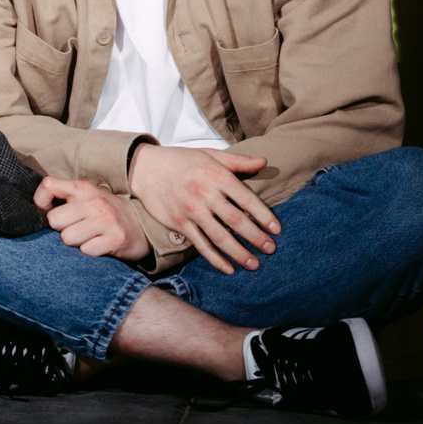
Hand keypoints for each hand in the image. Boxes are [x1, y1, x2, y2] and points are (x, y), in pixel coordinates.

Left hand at [35, 175, 149, 262]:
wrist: (141, 226)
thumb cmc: (104, 213)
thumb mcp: (86, 197)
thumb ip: (63, 198)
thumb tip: (34, 211)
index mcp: (83, 187)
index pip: (47, 185)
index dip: (39, 202)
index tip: (47, 213)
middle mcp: (94, 201)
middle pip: (53, 220)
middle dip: (60, 229)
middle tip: (74, 228)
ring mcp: (106, 219)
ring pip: (67, 238)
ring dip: (75, 243)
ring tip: (87, 238)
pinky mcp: (116, 239)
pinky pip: (86, 251)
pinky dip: (90, 252)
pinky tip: (99, 246)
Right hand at [128, 144, 278, 273]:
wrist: (146, 168)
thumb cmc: (182, 160)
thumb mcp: (210, 154)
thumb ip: (238, 162)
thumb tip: (264, 161)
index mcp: (216, 175)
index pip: (246, 198)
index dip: (263, 215)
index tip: (276, 229)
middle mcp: (204, 193)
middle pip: (235, 220)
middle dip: (256, 237)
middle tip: (271, 249)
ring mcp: (191, 210)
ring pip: (219, 237)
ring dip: (239, 253)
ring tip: (254, 264)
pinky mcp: (180, 223)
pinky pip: (201, 245)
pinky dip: (215, 259)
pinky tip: (229, 268)